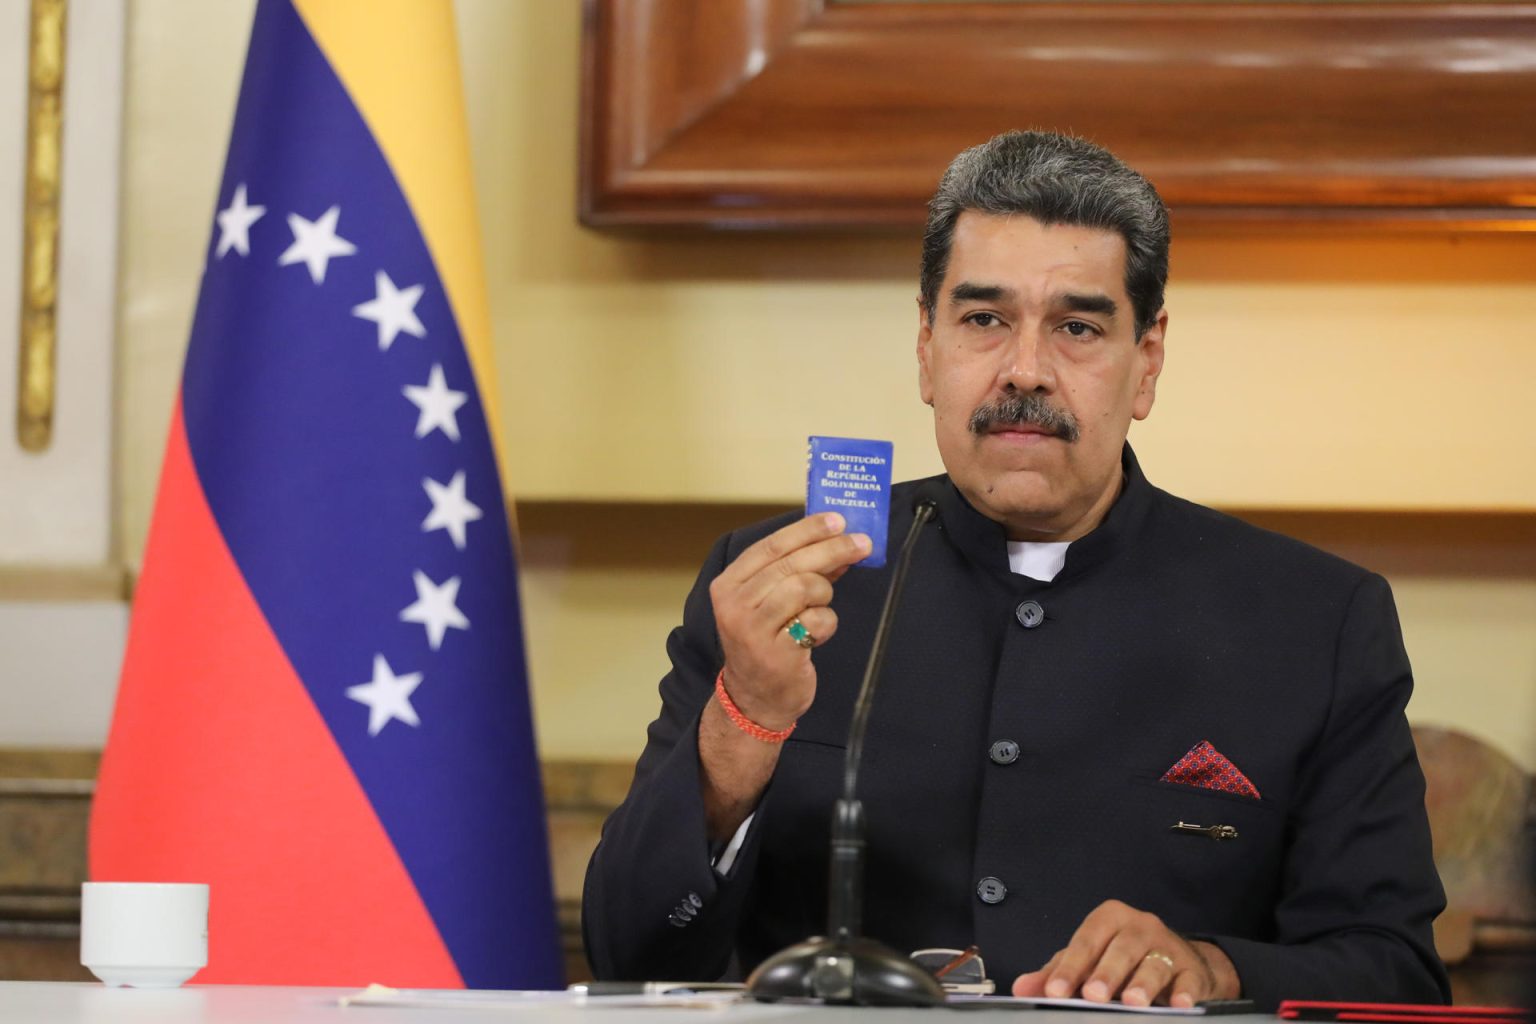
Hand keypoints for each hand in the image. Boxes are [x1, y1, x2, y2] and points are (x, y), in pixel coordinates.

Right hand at [708, 512, 870, 728]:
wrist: (755, 698)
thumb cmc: (766, 642)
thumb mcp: (771, 602)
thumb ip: (797, 571)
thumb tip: (838, 540)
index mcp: (729, 584)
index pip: (771, 546)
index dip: (807, 529)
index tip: (838, 519)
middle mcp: (735, 604)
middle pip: (791, 564)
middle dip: (832, 549)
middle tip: (862, 544)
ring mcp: (753, 630)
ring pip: (804, 587)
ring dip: (824, 594)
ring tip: (821, 606)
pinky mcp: (776, 653)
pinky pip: (816, 621)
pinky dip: (826, 623)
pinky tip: (817, 633)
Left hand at [1011, 900, 1239, 1006]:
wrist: (1178, 963)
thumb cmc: (1122, 960)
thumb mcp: (1087, 961)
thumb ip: (1056, 973)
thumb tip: (1022, 988)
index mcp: (1109, 919)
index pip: (1086, 942)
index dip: (1070, 968)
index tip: (1055, 992)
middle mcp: (1140, 927)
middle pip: (1121, 948)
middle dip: (1106, 973)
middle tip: (1093, 996)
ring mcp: (1168, 947)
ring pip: (1155, 963)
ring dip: (1143, 983)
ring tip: (1132, 1002)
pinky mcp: (1191, 971)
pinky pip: (1188, 980)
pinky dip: (1184, 992)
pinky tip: (1177, 1004)